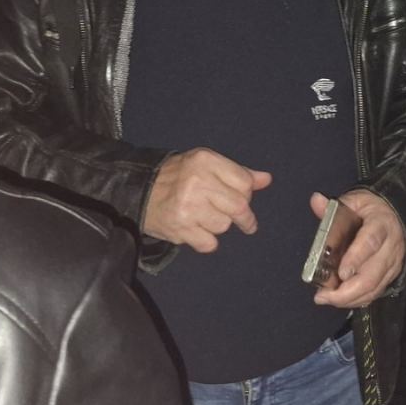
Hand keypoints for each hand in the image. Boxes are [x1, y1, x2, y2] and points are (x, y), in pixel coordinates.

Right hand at [141, 148, 272, 252]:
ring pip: (224, 226)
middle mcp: (197, 182)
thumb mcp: (206, 164)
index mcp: (205, 161)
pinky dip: (206, 240)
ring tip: (205, 217)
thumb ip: (238, 173)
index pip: (244, 182)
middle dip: (244, 217)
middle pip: (239, 206)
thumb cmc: (179, 176)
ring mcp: (188, 207)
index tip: (243, 199)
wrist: (138, 190)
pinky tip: (196, 230)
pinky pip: (209, 243)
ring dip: (219, 225)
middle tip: (244, 221)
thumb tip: (267, 179)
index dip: (247, 194)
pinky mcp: (180, 228)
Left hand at [311, 189, 405, 309]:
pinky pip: (375, 293)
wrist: (397, 215)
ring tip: (326, 299)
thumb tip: (316, 201)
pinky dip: (356, 300)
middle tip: (324, 295)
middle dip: (347, 291)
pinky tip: (340, 300)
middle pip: (372, 275)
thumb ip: (333, 206)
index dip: (355, 259)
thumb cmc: (371, 210)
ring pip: (374, 288)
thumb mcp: (354, 201)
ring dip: (349, 299)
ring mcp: (392, 264)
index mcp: (381, 224)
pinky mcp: (390, 276)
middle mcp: (391, 248)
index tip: (340, 273)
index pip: (370, 242)